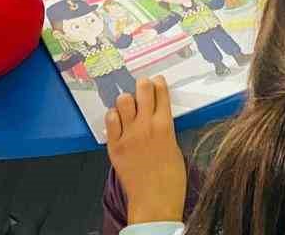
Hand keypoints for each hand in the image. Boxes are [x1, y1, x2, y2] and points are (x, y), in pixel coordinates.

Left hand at [105, 77, 187, 224]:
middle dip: (143, 85)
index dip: (159, 84)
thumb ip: (164, 129)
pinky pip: (110, 119)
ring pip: (122, 100)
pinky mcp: (114, 145)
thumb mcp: (174, 148)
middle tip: (143, 87)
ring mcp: (128, 135)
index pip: (161, 93)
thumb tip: (157, 118)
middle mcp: (145, 126)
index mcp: (164, 126)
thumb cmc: (170, 180)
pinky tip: (118, 121)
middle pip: (142, 90)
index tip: (157, 81)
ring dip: (127, 101)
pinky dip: (114, 117)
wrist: (155, 201)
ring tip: (129, 107)